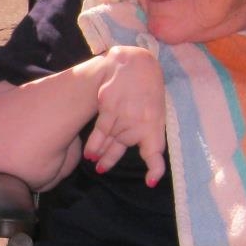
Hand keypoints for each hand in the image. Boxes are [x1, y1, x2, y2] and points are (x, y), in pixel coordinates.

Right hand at [84, 46, 165, 184]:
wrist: (134, 63)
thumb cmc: (146, 89)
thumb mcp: (155, 110)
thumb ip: (146, 130)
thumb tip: (141, 149)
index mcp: (155, 124)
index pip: (156, 152)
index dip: (155, 169)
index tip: (150, 181)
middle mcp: (138, 123)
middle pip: (122, 147)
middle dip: (111, 160)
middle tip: (102, 170)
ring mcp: (122, 116)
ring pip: (108, 142)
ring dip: (100, 153)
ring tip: (95, 162)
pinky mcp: (109, 108)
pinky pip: (100, 132)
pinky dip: (94, 145)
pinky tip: (90, 153)